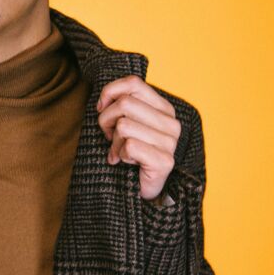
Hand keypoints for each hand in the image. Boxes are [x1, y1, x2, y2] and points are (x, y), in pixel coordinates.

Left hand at [96, 75, 180, 199]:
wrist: (141, 190)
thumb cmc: (129, 154)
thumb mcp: (124, 122)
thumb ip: (120, 104)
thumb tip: (102, 101)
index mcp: (164, 108)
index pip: (133, 83)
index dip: (109, 93)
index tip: (102, 109)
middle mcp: (171, 123)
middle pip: (124, 104)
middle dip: (106, 121)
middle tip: (109, 138)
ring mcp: (170, 142)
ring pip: (124, 125)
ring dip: (113, 142)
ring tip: (119, 152)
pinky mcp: (164, 161)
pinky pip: (129, 146)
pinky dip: (119, 155)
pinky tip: (126, 162)